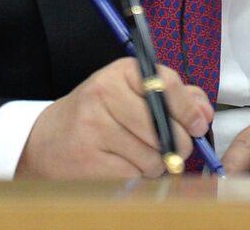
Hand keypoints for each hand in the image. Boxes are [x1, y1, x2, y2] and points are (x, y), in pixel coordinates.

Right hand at [16, 57, 212, 177]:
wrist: (45, 141)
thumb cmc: (97, 115)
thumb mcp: (132, 93)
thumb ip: (174, 97)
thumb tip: (203, 112)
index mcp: (121, 71)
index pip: (167, 84)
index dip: (188, 110)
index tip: (197, 126)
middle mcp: (105, 94)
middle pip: (164, 128)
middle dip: (177, 145)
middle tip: (171, 148)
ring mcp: (94, 127)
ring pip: (152, 157)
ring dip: (156, 164)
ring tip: (139, 155)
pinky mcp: (88, 160)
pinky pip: (134, 176)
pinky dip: (137, 177)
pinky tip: (123, 167)